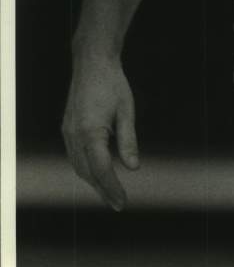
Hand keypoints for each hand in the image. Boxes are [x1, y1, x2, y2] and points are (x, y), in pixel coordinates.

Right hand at [62, 55, 138, 210]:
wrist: (92, 63)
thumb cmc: (112, 84)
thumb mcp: (126, 110)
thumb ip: (128, 140)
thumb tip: (133, 168)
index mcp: (90, 131)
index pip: (101, 169)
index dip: (112, 188)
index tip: (122, 202)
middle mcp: (74, 135)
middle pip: (87, 172)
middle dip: (102, 189)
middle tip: (118, 203)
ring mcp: (68, 132)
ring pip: (78, 166)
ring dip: (93, 181)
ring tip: (109, 192)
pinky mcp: (67, 128)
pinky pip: (74, 156)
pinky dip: (85, 168)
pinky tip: (97, 172)